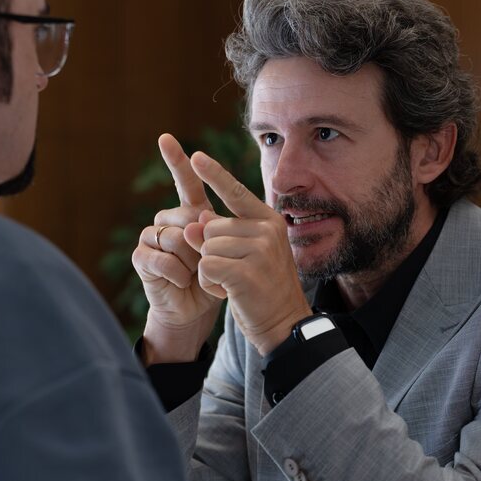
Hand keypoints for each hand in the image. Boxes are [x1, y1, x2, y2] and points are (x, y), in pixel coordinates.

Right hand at [131, 134, 221, 364]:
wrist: (198, 309)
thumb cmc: (216, 277)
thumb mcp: (227, 252)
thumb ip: (221, 230)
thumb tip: (204, 216)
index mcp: (191, 212)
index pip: (185, 181)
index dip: (175, 160)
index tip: (166, 138)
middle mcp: (169, 220)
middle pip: (183, 214)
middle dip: (200, 239)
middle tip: (207, 259)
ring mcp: (152, 238)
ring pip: (171, 236)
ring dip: (189, 259)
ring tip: (196, 273)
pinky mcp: (141, 258)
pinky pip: (158, 257)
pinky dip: (175, 272)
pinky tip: (182, 282)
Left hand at [189, 151, 312, 354]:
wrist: (284, 324)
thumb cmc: (263, 289)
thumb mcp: (246, 255)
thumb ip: (225, 234)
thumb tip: (196, 220)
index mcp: (268, 221)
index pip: (236, 192)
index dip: (214, 174)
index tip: (196, 156)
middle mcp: (266, 230)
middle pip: (210, 227)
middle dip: (211, 252)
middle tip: (236, 273)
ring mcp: (258, 250)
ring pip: (206, 248)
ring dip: (210, 270)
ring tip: (234, 284)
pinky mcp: (245, 271)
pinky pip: (205, 266)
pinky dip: (209, 283)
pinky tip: (229, 292)